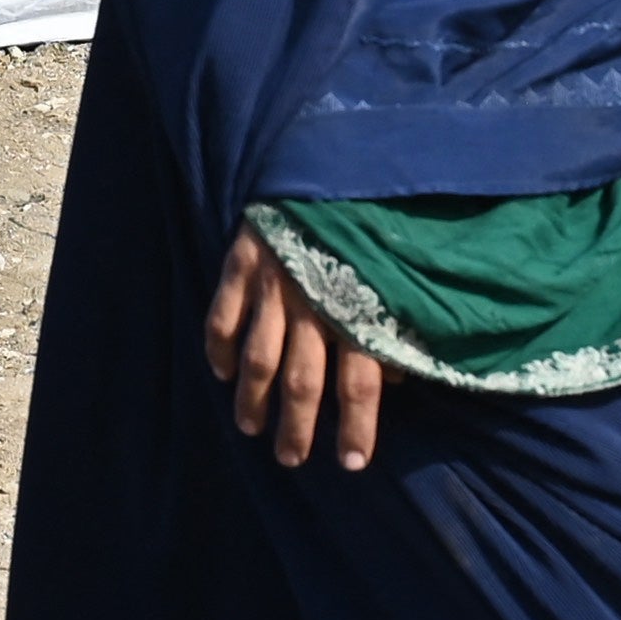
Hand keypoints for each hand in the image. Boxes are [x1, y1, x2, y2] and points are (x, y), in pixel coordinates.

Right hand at [204, 225, 400, 472]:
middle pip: (303, 381)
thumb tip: (397, 376)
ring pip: (258, 358)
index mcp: (359, 308)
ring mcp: (273, 284)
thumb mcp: (401, 271)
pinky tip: (220, 373)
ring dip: (253, 399)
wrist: (333, 156)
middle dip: (296, 427)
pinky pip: (223, 315)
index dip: (355, 427)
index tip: (351, 463)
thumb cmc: (374, 219)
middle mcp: (314, 304)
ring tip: (251, 428)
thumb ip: (402, 323)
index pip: (358, 384)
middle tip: (291, 459)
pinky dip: (218, 349)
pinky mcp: (243, 261)